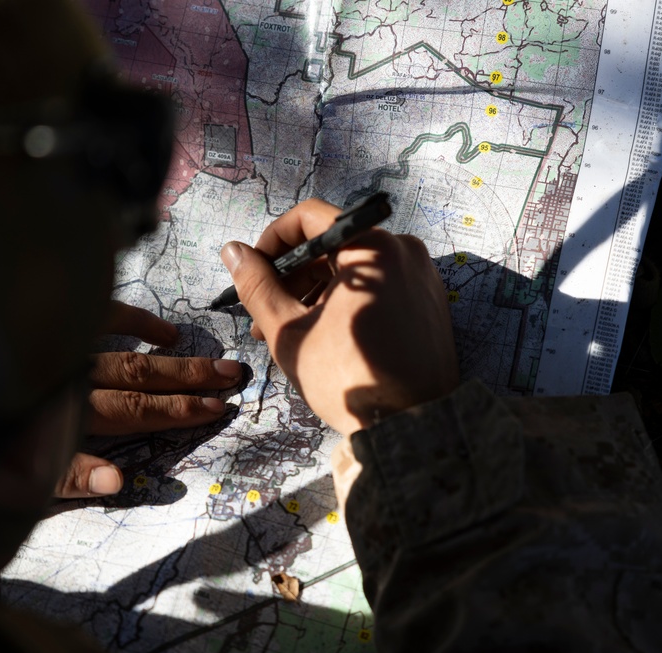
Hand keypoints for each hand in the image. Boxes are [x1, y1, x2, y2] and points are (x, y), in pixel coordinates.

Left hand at [53, 302, 241, 497]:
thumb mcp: (14, 481)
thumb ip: (65, 477)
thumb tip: (115, 481)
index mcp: (61, 411)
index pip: (130, 411)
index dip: (173, 413)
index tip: (215, 411)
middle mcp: (66, 375)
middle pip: (136, 378)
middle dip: (186, 382)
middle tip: (231, 379)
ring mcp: (57, 349)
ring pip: (126, 354)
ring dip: (172, 362)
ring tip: (214, 364)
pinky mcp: (44, 327)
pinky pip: (98, 319)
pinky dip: (133, 320)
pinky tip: (165, 334)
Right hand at [220, 198, 458, 435]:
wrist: (412, 425)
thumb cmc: (349, 380)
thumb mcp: (289, 331)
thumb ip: (257, 285)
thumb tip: (233, 251)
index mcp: (372, 247)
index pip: (310, 217)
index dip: (273, 240)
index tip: (253, 270)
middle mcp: (403, 250)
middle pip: (332, 244)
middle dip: (291, 277)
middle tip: (263, 314)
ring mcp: (420, 275)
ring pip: (353, 269)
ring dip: (314, 293)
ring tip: (285, 333)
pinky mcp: (428, 300)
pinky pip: (378, 286)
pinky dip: (346, 302)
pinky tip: (321, 335)